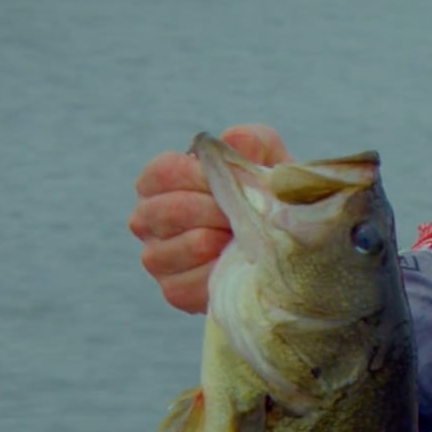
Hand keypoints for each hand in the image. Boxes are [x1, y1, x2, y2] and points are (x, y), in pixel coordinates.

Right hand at [130, 124, 292, 313]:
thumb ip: (252, 141)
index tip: (233, 184)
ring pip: (173, 249)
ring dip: (216, 243)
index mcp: (159, 181)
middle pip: (166, 211)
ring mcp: (156, 256)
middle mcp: (147, 218)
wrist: (284, 246)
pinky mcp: (173, 290)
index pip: (163, 173)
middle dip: (214, 212)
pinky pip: (184, 285)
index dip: (202, 178)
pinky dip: (216, 275)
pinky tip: (235, 266)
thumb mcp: (266, 159)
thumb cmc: (263, 195)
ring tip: (242, 238)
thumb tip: (233, 141)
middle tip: (243, 215)